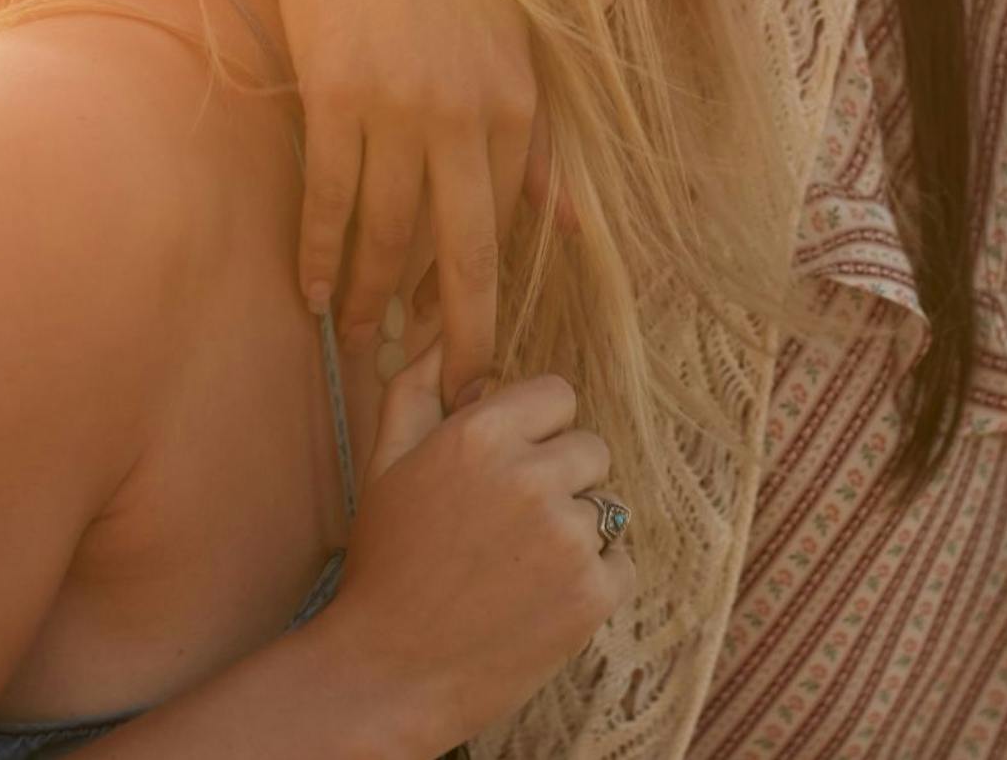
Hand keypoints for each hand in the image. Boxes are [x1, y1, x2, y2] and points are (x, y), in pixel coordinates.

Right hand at [267, 0, 544, 408]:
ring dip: (370, 299)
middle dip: (452, 333)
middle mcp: (465, 115)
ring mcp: (400, 107)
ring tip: (356, 343)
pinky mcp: (338, 94)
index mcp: (515, 107)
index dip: (482, 297)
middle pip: (459, 252)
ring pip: (386, 233)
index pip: (500, 229)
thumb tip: (577, 226)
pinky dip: (321, 253)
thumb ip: (539, 146)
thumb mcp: (510, 54)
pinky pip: (331, 197)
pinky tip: (312, 291)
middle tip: (444, 393)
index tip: (470, 348)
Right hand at [315, 340, 633, 746]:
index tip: (509, 465)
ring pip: (605, 507)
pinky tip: (538, 599)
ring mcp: (569, 538)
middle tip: (508, 525)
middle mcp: (532, 477)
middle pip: (590, 448)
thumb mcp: (384, 464)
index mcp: (480, 435)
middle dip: (560, 479)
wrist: (388, 673)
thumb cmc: (386, 564)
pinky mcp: (593, 594)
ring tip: (516, 567)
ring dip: (574, 532)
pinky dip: (591, 582)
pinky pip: (622, 562)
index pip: (559, 395)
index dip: (535, 430)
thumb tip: (443, 334)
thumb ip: (416, 389)